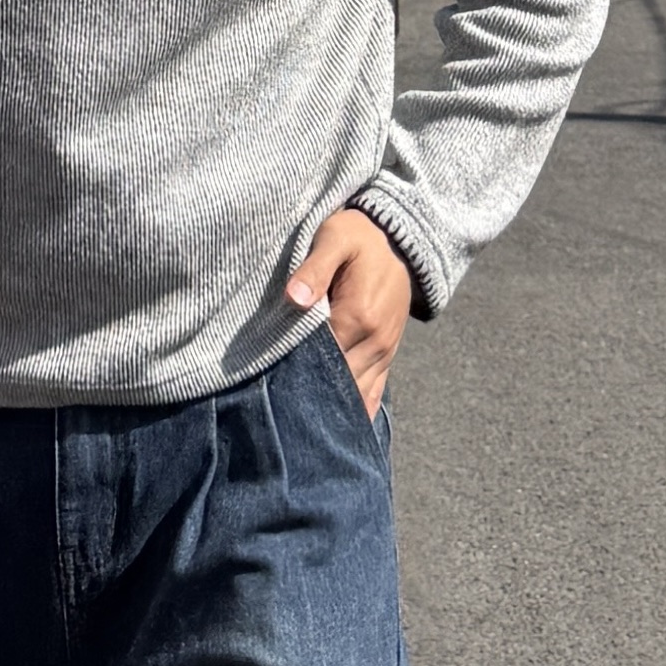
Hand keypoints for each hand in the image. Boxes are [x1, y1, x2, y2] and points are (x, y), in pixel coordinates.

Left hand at [286, 209, 411, 420]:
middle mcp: (374, 341)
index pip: (320, 358)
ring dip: (332, 408)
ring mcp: (383, 351)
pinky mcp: (387, 354)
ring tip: (301, 427)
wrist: (398, 237)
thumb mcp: (334, 238)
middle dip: (310, 395)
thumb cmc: (358, 236)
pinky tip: (339, 429)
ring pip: (356, 394)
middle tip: (278, 413)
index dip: (294, 372)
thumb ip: (314, 268)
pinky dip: (357, 410)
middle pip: (337, 382)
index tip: (267, 384)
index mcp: (357, 317)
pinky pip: (375, 392)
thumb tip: (294, 297)